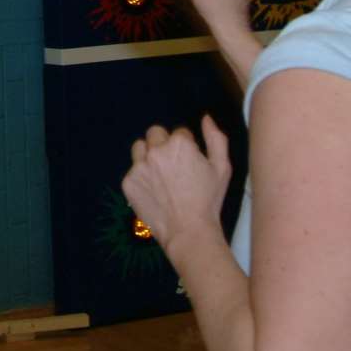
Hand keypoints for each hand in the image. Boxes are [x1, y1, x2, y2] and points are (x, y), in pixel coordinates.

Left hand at [121, 115, 232, 254]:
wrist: (188, 232)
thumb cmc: (209, 200)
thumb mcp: (222, 167)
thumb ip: (216, 138)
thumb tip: (205, 118)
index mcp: (180, 143)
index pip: (179, 132)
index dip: (187, 146)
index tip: (190, 163)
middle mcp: (156, 150)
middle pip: (154, 134)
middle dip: (163, 144)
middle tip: (172, 165)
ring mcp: (139, 166)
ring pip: (139, 148)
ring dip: (147, 155)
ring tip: (159, 175)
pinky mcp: (128, 182)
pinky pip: (132, 171)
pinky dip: (141, 177)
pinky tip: (154, 191)